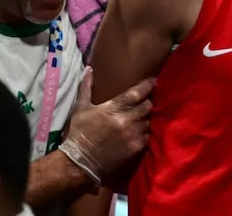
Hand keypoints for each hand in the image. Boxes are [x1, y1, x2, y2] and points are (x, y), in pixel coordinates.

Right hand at [58, 67, 153, 184]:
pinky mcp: (135, 148)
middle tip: (146, 102)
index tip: (153, 81)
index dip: (147, 85)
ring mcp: (132, 135)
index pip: (136, 93)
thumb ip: (86, 87)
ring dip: (146, 118)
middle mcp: (126, 120)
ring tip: (141, 118)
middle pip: (147, 106)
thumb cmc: (79, 133)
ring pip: (149, 121)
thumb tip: (89, 69)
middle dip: (147, 103)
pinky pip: (148, 136)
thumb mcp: (81, 108)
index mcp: (113, 108)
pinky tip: (140, 132)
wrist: (78, 162)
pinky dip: (145, 133)